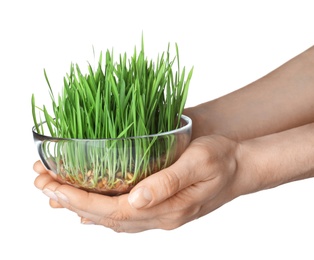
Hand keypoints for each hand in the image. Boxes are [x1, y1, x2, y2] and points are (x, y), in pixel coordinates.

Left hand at [34, 135, 240, 232]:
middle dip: (71, 202)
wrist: (239, 168)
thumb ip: (168, 183)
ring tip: (56, 193)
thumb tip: (136, 199)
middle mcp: (160, 217)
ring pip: (112, 219)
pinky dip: (101, 210)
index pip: (114, 210)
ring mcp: (159, 215)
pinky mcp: (160, 208)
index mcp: (168, 208)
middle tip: (43, 186)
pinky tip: (88, 205)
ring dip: (82, 206)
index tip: (53, 188)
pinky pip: (123, 216)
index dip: (81, 200)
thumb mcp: (198, 163)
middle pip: (107, 217)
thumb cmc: (221, 161)